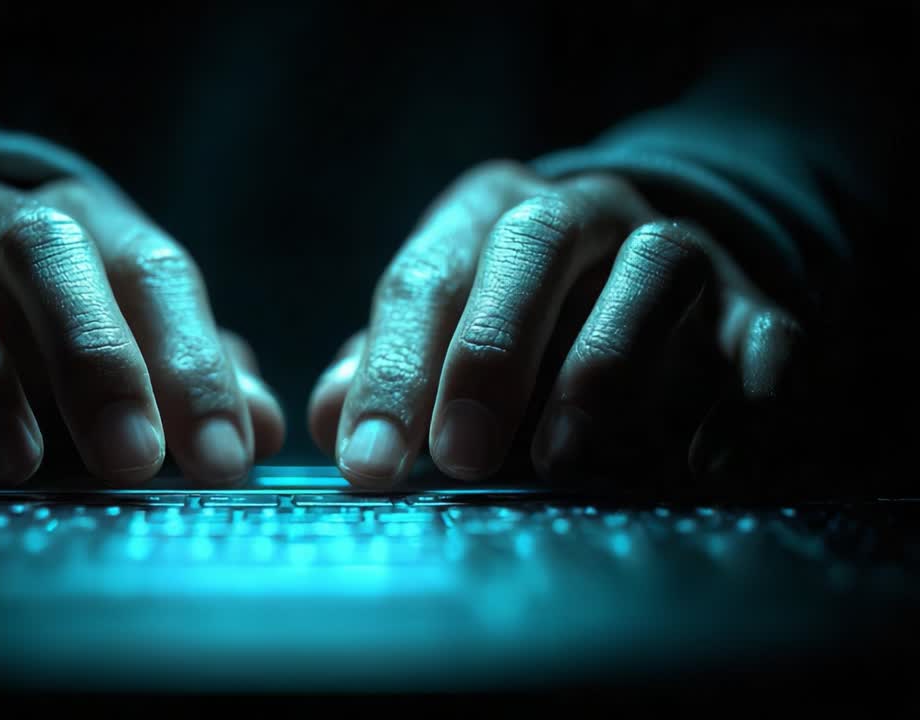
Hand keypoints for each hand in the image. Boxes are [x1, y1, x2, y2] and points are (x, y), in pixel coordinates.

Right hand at [0, 175, 283, 486]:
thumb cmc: (32, 319)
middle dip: (94, 355)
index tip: (222, 459)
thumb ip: (189, 378)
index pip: (153, 272)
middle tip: (128, 460)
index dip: (192, 365)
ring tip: (12, 463)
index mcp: (85, 226)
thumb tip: (265, 427)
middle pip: (47, 252)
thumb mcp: (118, 341)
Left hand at [309, 161, 808, 488]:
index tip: (370, 463)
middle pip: (535, 244)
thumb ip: (389, 367)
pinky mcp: (758, 305)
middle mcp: (585, 211)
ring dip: (607, 368)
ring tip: (566, 460)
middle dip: (491, 352)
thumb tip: (333, 418)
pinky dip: (737, 403)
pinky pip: (764, 340)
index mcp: (488, 211)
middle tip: (460, 457)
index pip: (426, 276)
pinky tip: (694, 466)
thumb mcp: (443, 329)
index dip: (394, 372)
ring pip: (654, 273)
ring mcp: (681, 249)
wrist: (652, 270)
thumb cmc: (519, 317)